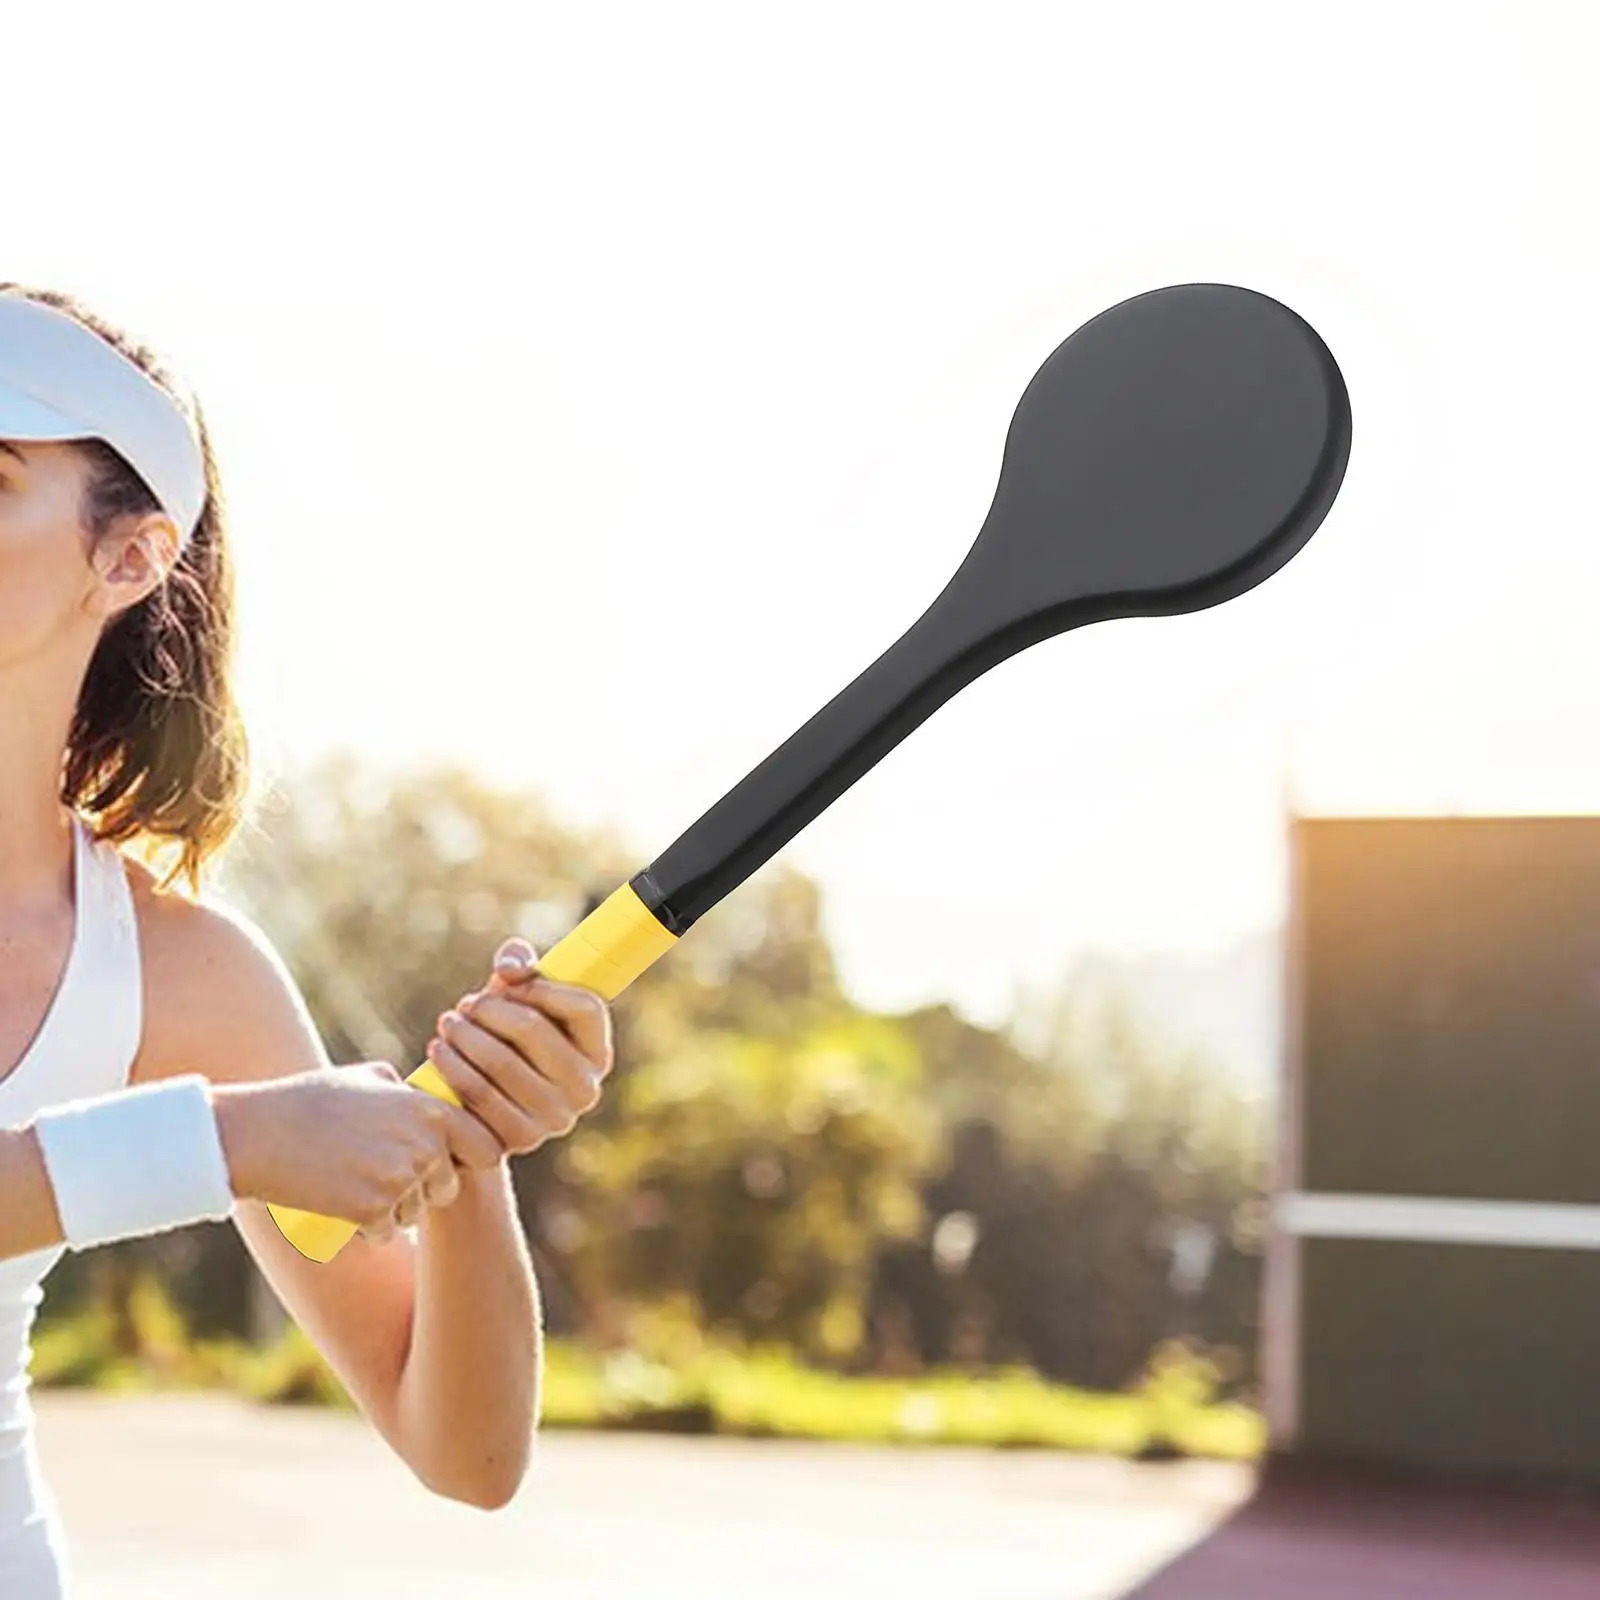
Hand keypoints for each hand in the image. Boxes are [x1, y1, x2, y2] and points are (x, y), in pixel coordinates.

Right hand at [214, 1062, 502, 1243]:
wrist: (261, 1133)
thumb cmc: (312, 1100)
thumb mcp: (367, 1077)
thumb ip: (406, 1089)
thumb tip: (428, 1097)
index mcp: (432, 1112)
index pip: (486, 1149)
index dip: (469, 1160)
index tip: (448, 1164)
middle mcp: (425, 1146)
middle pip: (448, 1188)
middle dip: (426, 1189)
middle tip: (389, 1179)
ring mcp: (400, 1180)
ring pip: (415, 1213)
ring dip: (395, 1211)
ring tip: (358, 1186)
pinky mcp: (372, 1210)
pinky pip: (386, 1233)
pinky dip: (369, 1229)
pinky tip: (346, 1208)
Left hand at [422, 936, 614, 1163]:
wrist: (486, 1109)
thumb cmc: (508, 1041)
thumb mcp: (518, 1002)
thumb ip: (519, 967)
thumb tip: (509, 966)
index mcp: (598, 1051)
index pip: (585, 1008)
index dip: (545, 987)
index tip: (509, 980)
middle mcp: (585, 1089)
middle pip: (534, 1029)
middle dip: (490, 1008)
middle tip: (466, 1004)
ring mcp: (555, 1119)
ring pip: (500, 1061)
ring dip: (464, 1035)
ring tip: (448, 1024)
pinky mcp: (519, 1140)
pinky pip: (478, 1095)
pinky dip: (452, 1067)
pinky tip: (439, 1051)